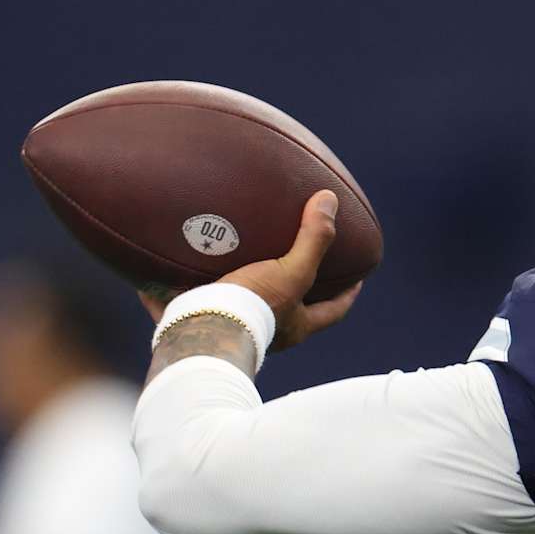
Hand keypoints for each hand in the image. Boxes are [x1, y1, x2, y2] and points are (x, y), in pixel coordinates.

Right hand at [137, 190, 362, 350]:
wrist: (196, 334)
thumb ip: (313, 240)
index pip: (333, 311)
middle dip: (291, 287)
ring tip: (235, 250)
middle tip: (296, 260)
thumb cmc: (251, 309)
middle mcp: (266, 332)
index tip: (357, 279)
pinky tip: (177, 258)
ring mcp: (230, 327)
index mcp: (294, 326)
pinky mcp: (194, 319)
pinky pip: (190, 298)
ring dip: (238, 280)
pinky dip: (184, 281)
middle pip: (288, 309)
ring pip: (240, 302)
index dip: (347, 295)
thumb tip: (330, 200)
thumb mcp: (290, 273)